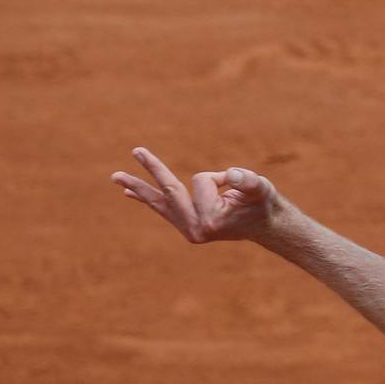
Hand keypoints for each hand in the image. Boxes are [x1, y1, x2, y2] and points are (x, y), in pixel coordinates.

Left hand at [111, 147, 278, 242]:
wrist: (268, 226)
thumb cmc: (264, 204)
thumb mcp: (261, 188)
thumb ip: (249, 182)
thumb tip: (232, 176)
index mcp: (210, 221)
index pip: (201, 181)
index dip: (219, 177)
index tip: (234, 191)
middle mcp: (195, 230)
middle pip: (167, 193)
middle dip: (151, 172)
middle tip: (132, 153)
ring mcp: (189, 231)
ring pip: (159, 202)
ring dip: (139, 188)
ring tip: (116, 178)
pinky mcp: (187, 227)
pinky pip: (162, 208)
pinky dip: (148, 198)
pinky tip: (129, 193)